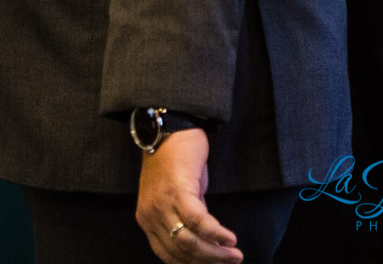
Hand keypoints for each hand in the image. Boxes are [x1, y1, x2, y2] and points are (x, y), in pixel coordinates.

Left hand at [137, 129, 240, 262]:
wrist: (169, 131)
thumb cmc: (175, 165)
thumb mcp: (175, 200)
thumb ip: (185, 222)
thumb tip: (209, 248)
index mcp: (147, 220)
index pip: (168, 256)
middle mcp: (150, 215)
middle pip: (180, 252)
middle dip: (209, 262)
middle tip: (233, 261)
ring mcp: (161, 203)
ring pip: (189, 241)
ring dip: (216, 253)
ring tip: (235, 254)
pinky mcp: (177, 189)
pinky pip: (197, 221)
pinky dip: (216, 234)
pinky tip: (230, 238)